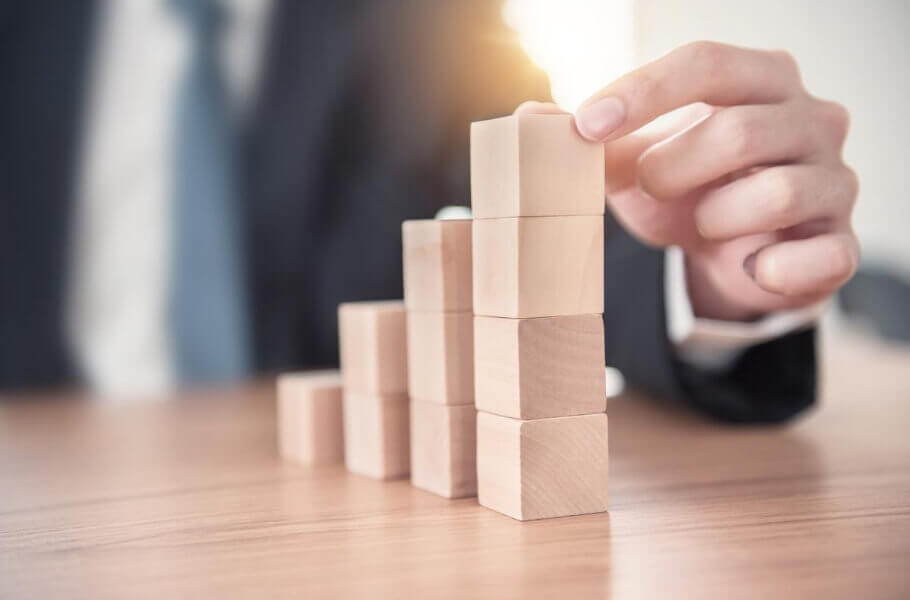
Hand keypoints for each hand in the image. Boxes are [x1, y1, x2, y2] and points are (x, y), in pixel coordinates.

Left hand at [517, 41, 858, 320]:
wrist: (730, 252)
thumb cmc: (684, 189)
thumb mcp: (632, 162)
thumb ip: (589, 140)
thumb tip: (531, 122)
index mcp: (759, 79)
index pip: (705, 63)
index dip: (642, 93)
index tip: (585, 126)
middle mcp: (811, 119)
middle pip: (738, 130)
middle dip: (670, 167)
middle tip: (648, 186)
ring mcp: (833, 180)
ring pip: (774, 193)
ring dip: (713, 219)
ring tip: (701, 224)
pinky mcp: (839, 244)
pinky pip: (816, 258)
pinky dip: (769, 269)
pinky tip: (750, 266)